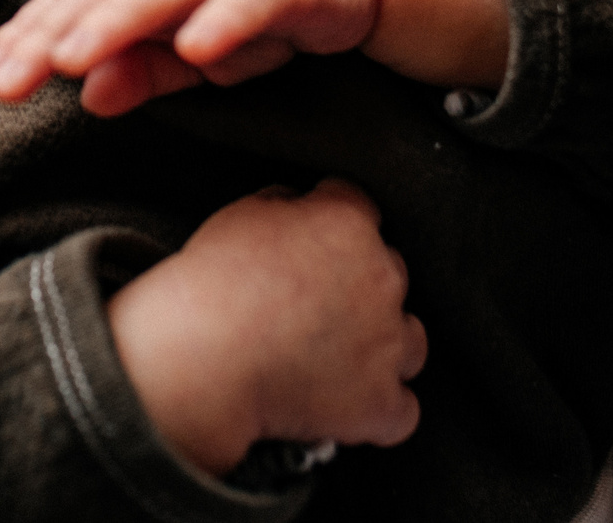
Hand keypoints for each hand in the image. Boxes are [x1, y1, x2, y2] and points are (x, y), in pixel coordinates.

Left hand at [0, 0, 505, 114]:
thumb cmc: (258, 8)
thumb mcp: (193, 52)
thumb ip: (142, 71)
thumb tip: (83, 95)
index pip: (71, 4)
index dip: (26, 38)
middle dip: (47, 37)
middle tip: (2, 82)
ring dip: (115, 22)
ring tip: (72, 60)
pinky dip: (223, 19)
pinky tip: (198, 49)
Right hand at [108, 180, 426, 476]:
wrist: (203, 359)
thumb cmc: (214, 290)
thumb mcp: (240, 214)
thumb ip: (284, 204)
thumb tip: (295, 209)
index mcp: (348, 225)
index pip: (361, 210)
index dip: (333, 227)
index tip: (317, 243)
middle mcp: (381, 278)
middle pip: (389, 273)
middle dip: (358, 286)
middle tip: (314, 304)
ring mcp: (387, 342)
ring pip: (409, 339)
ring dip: (381, 345)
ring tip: (337, 356)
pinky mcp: (381, 400)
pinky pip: (402, 408)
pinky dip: (379, 407)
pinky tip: (349, 401)